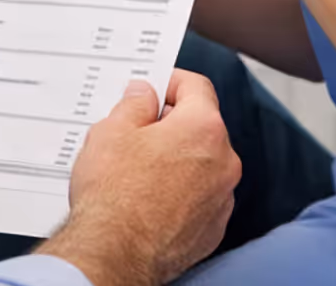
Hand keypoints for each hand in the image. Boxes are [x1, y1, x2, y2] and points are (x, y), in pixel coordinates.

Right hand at [41, 72, 240, 285]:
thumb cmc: (113, 194)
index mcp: (204, 129)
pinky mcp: (212, 230)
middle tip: (135, 129)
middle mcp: (224, 162)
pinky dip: (180, 192)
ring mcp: (222, 199)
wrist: (115, 255)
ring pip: (201, 164)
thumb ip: (134, 104)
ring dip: (176, 159)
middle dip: (170, 123)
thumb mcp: (112, 131)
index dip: (170, 80)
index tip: (152, 86)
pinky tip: (147, 198)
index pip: (196, 86)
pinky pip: (199, 197)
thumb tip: (144, 95)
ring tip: (136, 169)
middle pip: (201, 126)